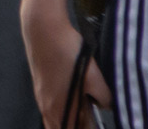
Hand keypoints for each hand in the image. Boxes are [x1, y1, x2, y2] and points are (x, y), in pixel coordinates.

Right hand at [23, 0, 107, 123]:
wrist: (43, 28)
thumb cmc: (65, 51)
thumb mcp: (93, 76)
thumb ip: (103, 97)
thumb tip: (106, 106)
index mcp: (59, 108)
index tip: (96, 124)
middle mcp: (46, 106)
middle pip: (60, 127)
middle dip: (76, 126)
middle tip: (92, 121)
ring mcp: (41, 96)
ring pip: (55, 119)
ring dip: (70, 120)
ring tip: (85, 113)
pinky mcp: (40, 86)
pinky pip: (51, 108)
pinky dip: (63, 111)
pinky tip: (75, 99)